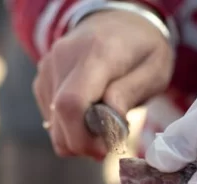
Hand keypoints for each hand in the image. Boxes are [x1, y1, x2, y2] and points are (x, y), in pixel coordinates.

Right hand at [34, 9, 173, 158]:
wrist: (119, 20)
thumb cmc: (142, 49)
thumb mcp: (154, 70)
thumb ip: (130, 94)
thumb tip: (108, 122)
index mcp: (97, 53)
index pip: (73, 103)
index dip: (83, 137)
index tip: (104, 150)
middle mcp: (65, 58)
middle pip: (60, 118)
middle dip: (83, 144)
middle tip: (107, 145)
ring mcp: (49, 67)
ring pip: (53, 123)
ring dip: (77, 137)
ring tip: (103, 126)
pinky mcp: (43, 79)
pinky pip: (51, 117)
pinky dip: (69, 127)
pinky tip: (89, 116)